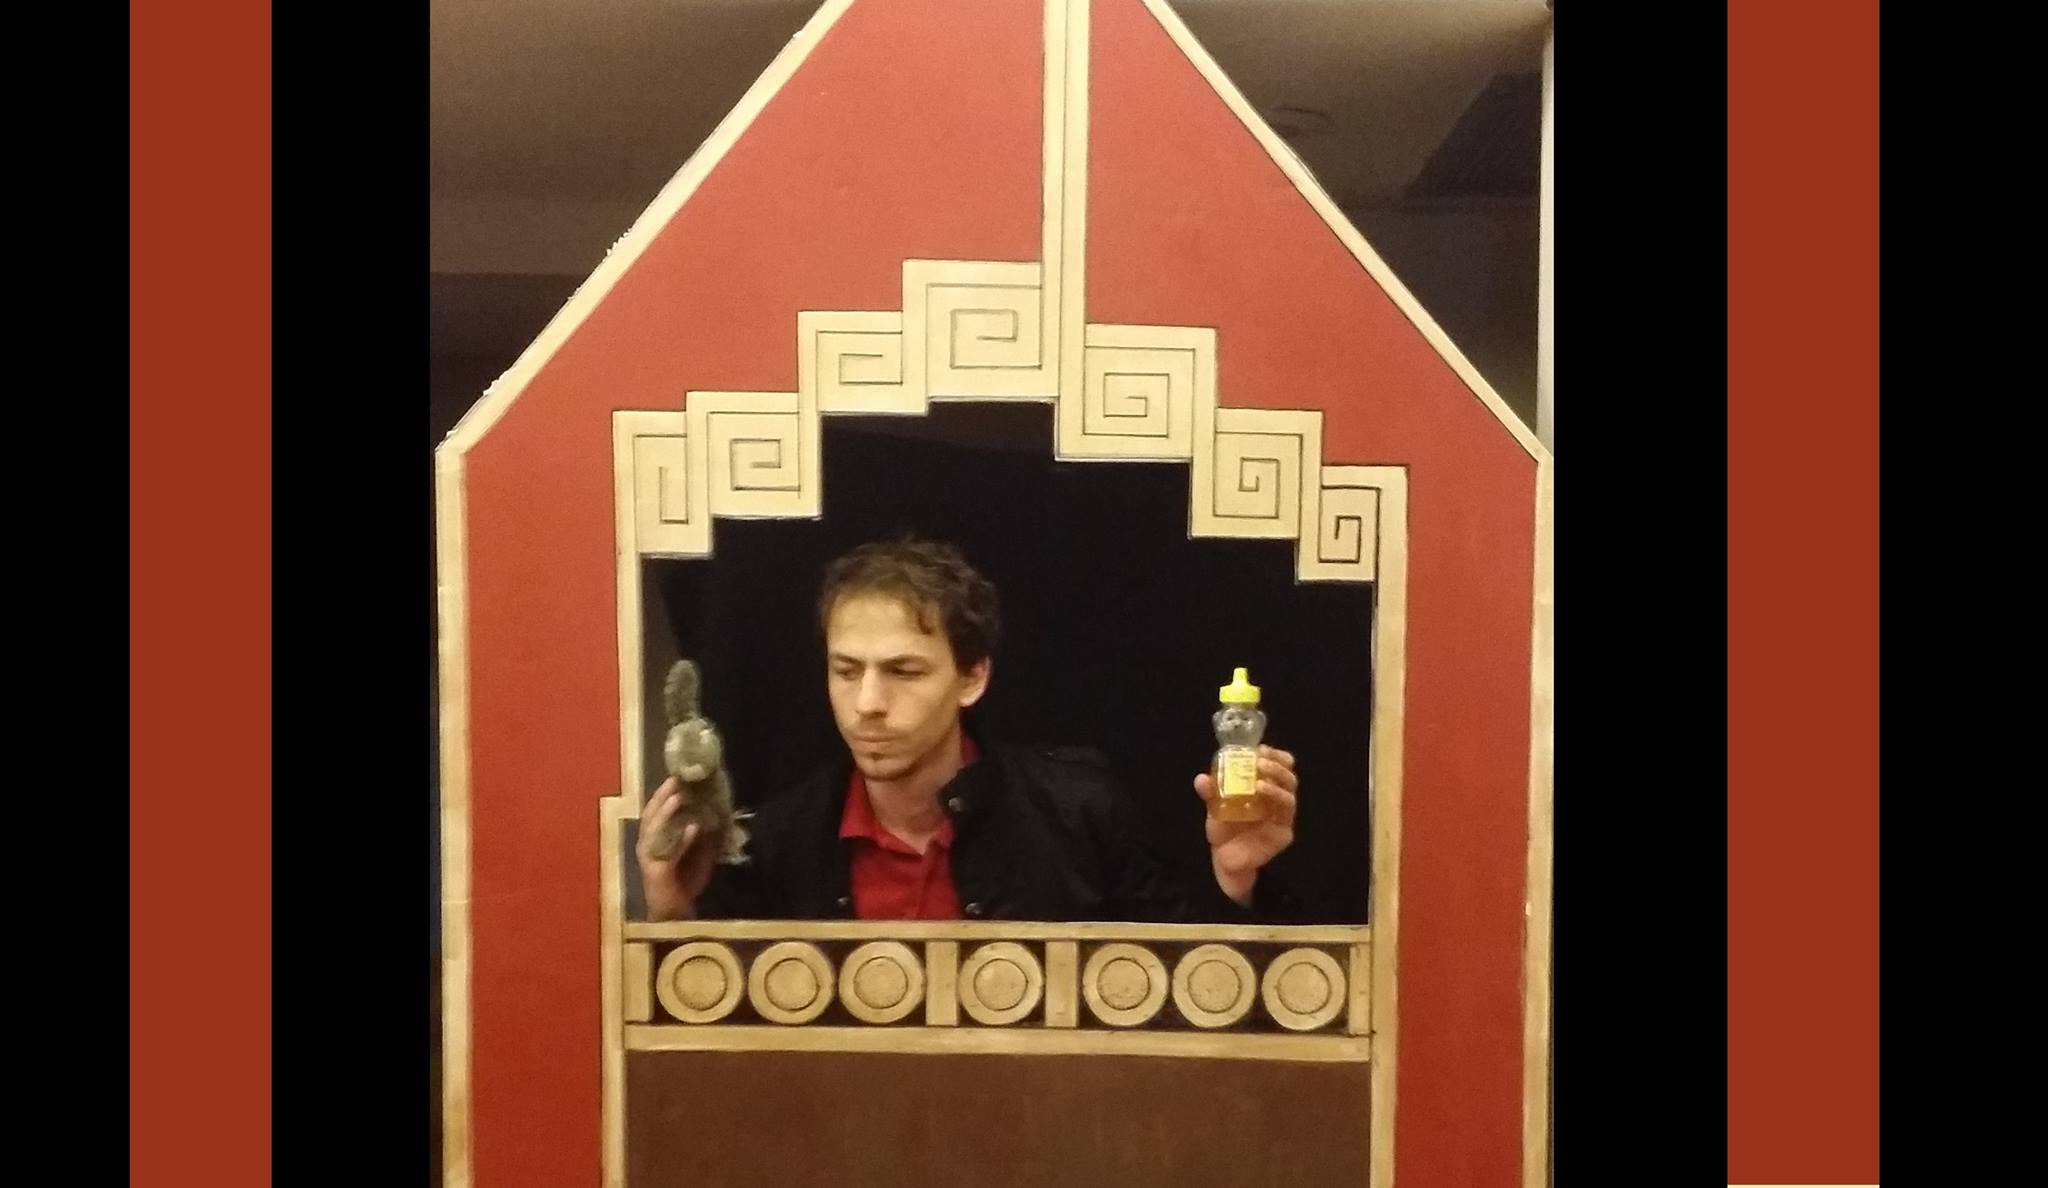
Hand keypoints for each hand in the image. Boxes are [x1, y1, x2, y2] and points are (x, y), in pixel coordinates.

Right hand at [636, 777, 716, 920]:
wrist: (675, 914)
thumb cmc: (684, 883)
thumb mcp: (699, 854)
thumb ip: (703, 836)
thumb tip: (715, 814)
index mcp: (655, 838)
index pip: (656, 811)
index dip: (664, 794)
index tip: (677, 776)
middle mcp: (647, 844)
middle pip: (650, 814)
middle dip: (661, 796)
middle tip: (674, 779)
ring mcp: (648, 857)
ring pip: (653, 829)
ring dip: (666, 812)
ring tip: (678, 796)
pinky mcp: (655, 871)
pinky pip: (669, 852)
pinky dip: (681, 840)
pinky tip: (693, 828)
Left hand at [1193, 746, 1297, 906]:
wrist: (1225, 860)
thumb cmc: (1224, 830)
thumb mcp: (1214, 807)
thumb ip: (1210, 793)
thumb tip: (1201, 778)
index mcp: (1264, 789)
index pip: (1279, 766)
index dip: (1274, 755)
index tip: (1259, 747)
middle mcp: (1277, 800)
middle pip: (1288, 775)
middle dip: (1277, 763)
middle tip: (1261, 757)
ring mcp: (1283, 816)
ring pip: (1289, 791)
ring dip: (1276, 777)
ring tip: (1260, 771)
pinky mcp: (1284, 831)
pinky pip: (1285, 811)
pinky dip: (1276, 796)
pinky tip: (1262, 789)